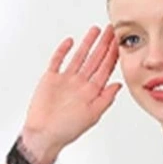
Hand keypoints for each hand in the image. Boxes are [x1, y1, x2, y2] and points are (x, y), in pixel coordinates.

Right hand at [22, 26, 122, 155]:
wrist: (43, 134)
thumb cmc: (67, 129)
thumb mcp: (92, 115)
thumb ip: (106, 99)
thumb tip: (119, 85)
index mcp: (91, 92)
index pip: (105, 69)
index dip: (113, 55)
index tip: (119, 41)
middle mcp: (80, 84)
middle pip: (94, 59)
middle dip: (103, 44)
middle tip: (110, 29)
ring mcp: (66, 80)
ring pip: (79, 57)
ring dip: (87, 44)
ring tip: (95, 30)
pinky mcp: (51, 79)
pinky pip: (58, 61)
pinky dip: (63, 51)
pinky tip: (69, 42)